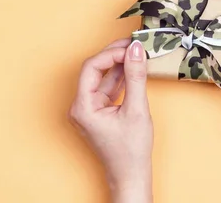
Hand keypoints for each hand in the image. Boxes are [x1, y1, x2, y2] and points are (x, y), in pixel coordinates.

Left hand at [69, 39, 152, 202]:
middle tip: (136, 44)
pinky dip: (122, 77)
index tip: (132, 47)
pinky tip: (135, 68)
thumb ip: (136, 77)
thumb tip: (137, 50)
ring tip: (138, 52)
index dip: (111, 53)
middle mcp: (81, 106)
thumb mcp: (136, 109)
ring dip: (121, 64)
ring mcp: (90, 108)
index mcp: (82, 106)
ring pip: (103, 77)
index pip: (92, 67)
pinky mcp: (100, 111)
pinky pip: (108, 87)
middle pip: (96, 69)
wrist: (131, 176)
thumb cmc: (130, 151)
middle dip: (116, 55)